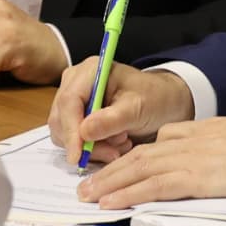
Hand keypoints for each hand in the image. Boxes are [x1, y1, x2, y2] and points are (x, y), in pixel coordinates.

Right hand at [48, 61, 194, 164]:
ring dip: (92, 147)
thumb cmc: (154, 98)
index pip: (69, 101)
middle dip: (85, 142)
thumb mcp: (138, 108)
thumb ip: (112, 119)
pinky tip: (115, 145)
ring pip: (65, 134)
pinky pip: (73, 140)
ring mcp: (73, 101)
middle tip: (115, 151)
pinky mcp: (75, 117)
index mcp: (90, 70)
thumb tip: (84, 131)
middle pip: (62, 119)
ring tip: (122, 143)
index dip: (71, 130)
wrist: (163, 103)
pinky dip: (93, 149)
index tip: (78, 155)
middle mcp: (75, 83)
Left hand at [76, 115, 225, 206]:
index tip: (117, 169)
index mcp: (203, 130)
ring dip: (109, 183)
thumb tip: (214, 163)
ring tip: (88, 196)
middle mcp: (192, 140)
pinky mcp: (200, 177)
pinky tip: (111, 203)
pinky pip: (154, 185)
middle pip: (140, 155)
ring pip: (139, 169)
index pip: (157, 144)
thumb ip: (221, 149)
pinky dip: (129, 193)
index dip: (131, 158)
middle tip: (87, 185)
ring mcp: (194, 158)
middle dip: (110, 170)